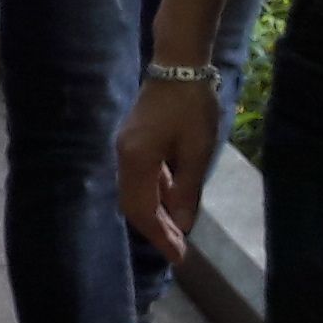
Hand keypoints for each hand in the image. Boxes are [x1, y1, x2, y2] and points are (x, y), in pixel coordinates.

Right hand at [115, 76, 222, 264]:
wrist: (179, 65)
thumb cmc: (192, 106)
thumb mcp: (197, 151)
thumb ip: (187, 190)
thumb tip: (183, 224)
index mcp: (137, 160)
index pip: (144, 210)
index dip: (161, 236)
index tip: (179, 257)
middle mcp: (125, 157)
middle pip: (134, 204)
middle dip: (156, 230)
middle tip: (179, 250)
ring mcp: (126, 148)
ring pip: (135, 192)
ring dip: (155, 213)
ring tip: (178, 232)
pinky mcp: (134, 140)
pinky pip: (141, 177)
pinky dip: (155, 194)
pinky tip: (171, 201)